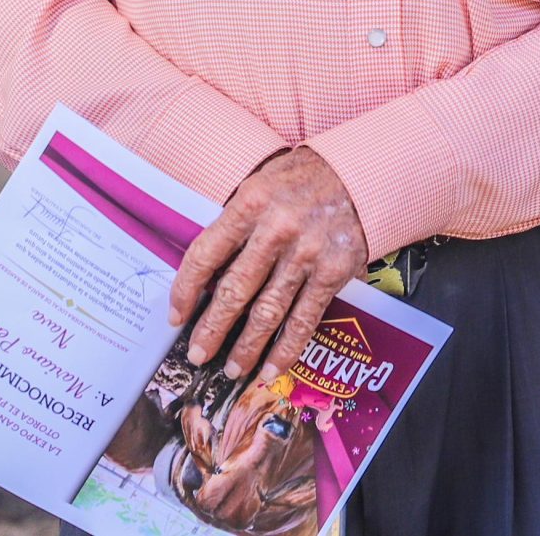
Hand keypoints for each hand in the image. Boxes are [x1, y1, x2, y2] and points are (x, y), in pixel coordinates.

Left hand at [169, 147, 366, 379]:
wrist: (364, 171)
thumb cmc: (304, 179)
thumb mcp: (261, 184)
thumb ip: (236, 224)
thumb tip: (207, 276)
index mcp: (251, 203)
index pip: (205, 255)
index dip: (184, 291)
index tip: (176, 317)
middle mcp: (277, 229)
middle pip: (233, 291)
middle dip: (211, 329)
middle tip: (197, 354)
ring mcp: (308, 253)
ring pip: (267, 312)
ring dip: (246, 347)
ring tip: (231, 368)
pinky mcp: (334, 271)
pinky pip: (305, 318)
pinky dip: (286, 349)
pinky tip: (271, 368)